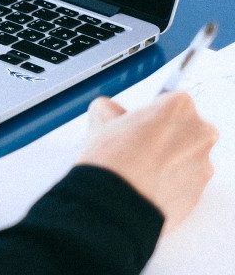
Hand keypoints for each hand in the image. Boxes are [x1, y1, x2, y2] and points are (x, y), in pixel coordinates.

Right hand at [76, 92, 217, 231]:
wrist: (116, 203)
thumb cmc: (113, 160)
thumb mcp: (101, 116)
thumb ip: (112, 108)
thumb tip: (111, 114)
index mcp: (180, 107)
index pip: (169, 100)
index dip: (149, 113)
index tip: (137, 122)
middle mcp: (199, 134)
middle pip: (184, 128)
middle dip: (164, 134)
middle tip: (136, 144)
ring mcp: (203, 166)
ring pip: (185, 156)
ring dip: (167, 160)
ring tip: (137, 168)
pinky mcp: (200, 194)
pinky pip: (185, 182)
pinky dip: (169, 183)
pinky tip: (144, 184)